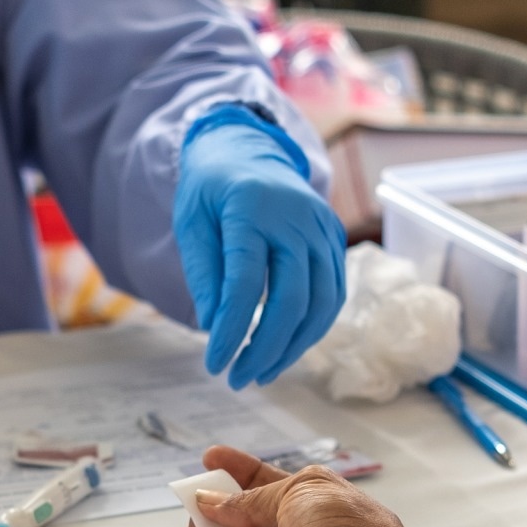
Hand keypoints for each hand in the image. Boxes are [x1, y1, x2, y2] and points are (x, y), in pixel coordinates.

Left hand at [175, 108, 346, 388]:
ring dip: (293, 347)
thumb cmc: (212, 189)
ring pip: (320, 302)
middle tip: (238, 378)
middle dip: (266, 347)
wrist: (248, 148)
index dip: (233, 329)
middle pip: (292, 298)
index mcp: (252, 209)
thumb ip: (204, 273)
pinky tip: (285, 348)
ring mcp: (322, 228)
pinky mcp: (335, 239)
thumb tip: (216, 326)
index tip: (214, 364)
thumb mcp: (192, 223)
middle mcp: (296, 219)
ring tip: (261, 372)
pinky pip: (332, 294)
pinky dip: (312, 328)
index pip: (245, 283)